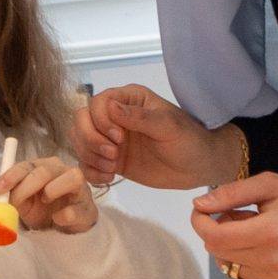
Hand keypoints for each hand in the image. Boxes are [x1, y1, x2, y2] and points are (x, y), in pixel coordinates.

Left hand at [0, 155, 96, 234]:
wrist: (64, 230)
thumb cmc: (42, 210)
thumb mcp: (22, 201)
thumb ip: (9, 192)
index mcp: (44, 167)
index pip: (27, 165)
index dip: (10, 175)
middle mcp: (62, 171)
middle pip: (44, 171)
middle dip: (25, 187)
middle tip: (13, 203)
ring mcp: (79, 188)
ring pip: (71, 178)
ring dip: (52, 190)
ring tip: (45, 202)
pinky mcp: (88, 208)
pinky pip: (77, 208)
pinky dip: (65, 215)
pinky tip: (57, 219)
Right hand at [73, 85, 240, 190]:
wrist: (198, 167)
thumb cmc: (188, 140)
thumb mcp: (167, 126)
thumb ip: (139, 117)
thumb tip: (109, 106)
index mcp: (128, 100)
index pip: (97, 104)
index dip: (101, 122)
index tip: (120, 138)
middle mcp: (114, 117)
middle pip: (81, 121)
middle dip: (90, 140)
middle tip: (113, 156)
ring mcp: (110, 139)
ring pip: (79, 141)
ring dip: (90, 156)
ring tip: (112, 168)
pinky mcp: (111, 160)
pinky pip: (87, 163)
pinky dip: (91, 172)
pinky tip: (109, 178)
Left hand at [192, 174, 277, 278]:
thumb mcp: (269, 184)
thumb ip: (230, 193)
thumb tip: (199, 205)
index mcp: (271, 233)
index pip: (215, 237)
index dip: (201, 222)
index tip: (202, 210)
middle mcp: (274, 261)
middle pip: (218, 251)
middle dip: (219, 230)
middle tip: (240, 214)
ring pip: (227, 265)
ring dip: (232, 246)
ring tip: (256, 230)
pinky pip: (243, 276)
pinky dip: (244, 259)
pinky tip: (264, 245)